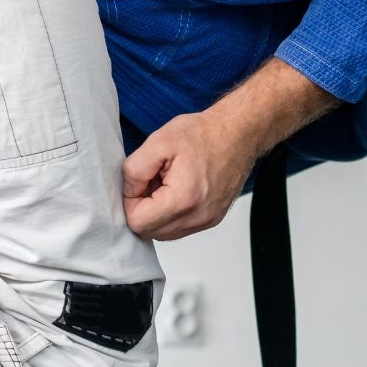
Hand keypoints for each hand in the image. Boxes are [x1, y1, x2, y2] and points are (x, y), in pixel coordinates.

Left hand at [122, 110, 256, 240]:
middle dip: (142, 209)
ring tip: (165, 185)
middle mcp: (197, 217)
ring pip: (164, 233)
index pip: (137, 223)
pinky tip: (177, 190)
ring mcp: (207, 220)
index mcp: (182, 199)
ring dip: (157, 213)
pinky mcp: (212, 219)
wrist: (238, 133)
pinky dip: (171, 213)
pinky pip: (180, 228)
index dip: (130, 202)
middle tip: (151, 182)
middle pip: (150, 232)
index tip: (140, 182)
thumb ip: (135, 170)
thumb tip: (128, 192)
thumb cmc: (203, 134)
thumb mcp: (158, 142)